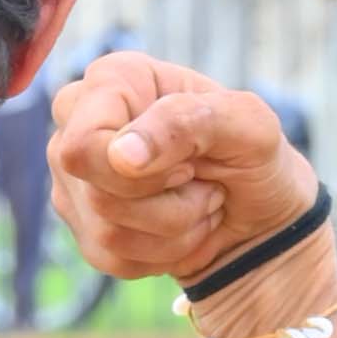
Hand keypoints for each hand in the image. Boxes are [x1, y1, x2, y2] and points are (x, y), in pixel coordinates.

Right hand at [51, 56, 306, 285]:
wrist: (261, 215)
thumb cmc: (254, 157)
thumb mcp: (247, 126)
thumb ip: (185, 121)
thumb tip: (120, 155)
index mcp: (114, 80)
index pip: (85, 143)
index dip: (140, 172)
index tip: (189, 164)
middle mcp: (79, 123)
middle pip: (96, 190)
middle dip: (167, 204)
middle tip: (200, 179)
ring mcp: (76, 178)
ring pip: (108, 231)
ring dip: (174, 229)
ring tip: (199, 202)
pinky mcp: (85, 227)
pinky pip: (110, 258)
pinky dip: (162, 254)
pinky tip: (182, 227)